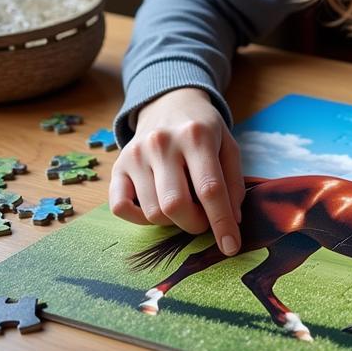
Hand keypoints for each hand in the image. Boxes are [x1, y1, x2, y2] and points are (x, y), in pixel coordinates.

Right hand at [109, 87, 244, 254]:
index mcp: (196, 136)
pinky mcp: (117, 165)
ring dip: (172, 221)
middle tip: (204, 218)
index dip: (222, 223)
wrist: (170, 103)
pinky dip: (140, 218)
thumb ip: (234, 182)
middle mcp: (162, 143)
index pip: (210, 189)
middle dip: (195, 224)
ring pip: (152, 212)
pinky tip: (157, 205)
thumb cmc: (204, 130)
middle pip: (175, 206)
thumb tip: (232, 220)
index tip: (231, 247)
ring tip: (184, 204)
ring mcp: (136, 154)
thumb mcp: (229, 146)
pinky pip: (120, 208)